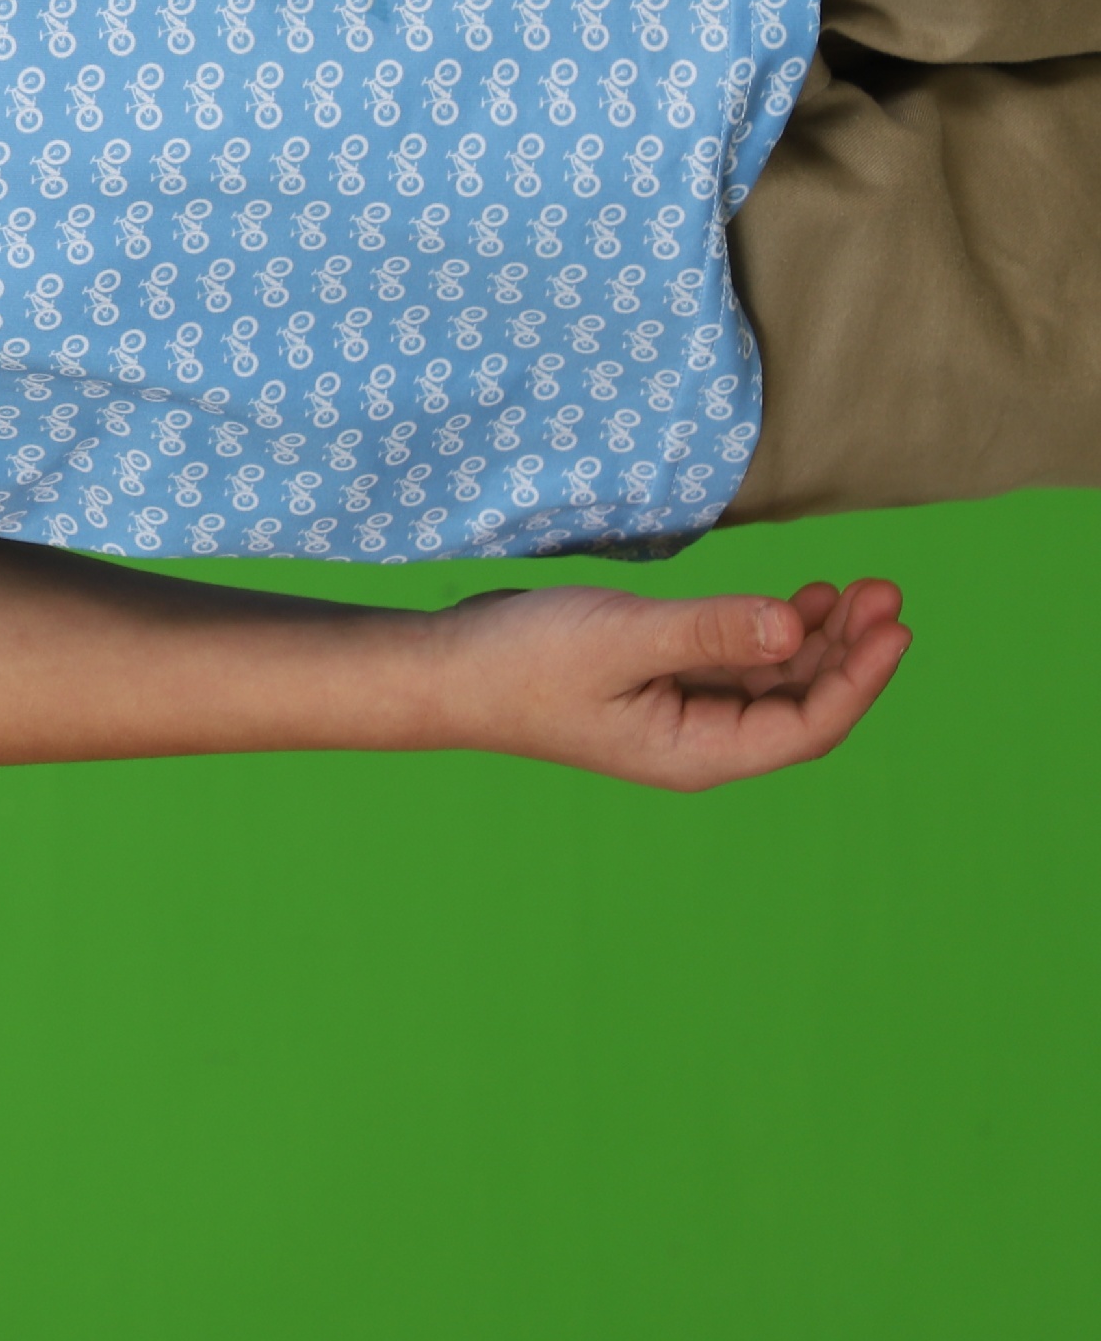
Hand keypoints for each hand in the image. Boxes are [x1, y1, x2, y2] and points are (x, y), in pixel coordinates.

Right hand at [433, 578, 910, 789]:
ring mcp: (680, 715)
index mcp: (697, 752)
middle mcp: (699, 742)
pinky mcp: (660, 684)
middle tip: (883, 589)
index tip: (894, 624)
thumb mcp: (624, 637)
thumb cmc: (524, 659)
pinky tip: (796, 600)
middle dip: (849, 652)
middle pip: (803, 707)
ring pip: (775, 685)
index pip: (807, 726)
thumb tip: (797, 627)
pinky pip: (739, 666)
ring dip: (817, 639)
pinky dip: (774, 633)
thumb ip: (713, 632)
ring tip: (854, 588)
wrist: (447, 668)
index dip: (860, 679)